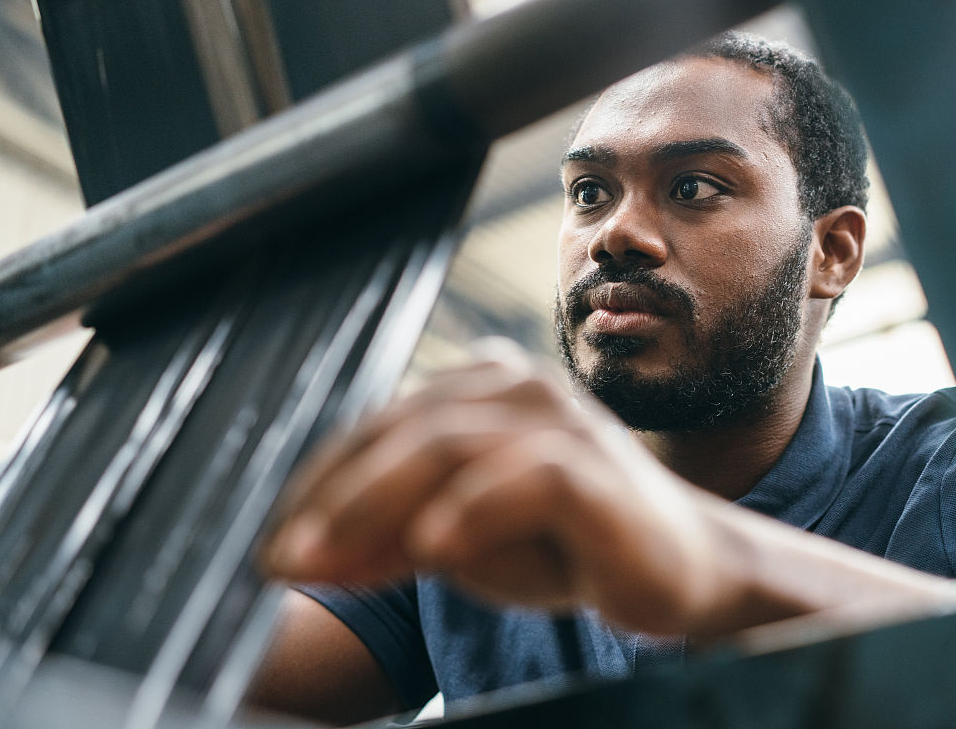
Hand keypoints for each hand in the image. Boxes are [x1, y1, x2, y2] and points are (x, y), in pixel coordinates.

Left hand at [261, 340, 743, 634]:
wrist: (680, 566)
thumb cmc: (570, 543)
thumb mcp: (466, 539)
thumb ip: (395, 535)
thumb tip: (310, 555)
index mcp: (482, 389)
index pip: (380, 428)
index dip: (320, 486)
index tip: (276, 547)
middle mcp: (517, 388)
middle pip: (401, 431)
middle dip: (331, 499)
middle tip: (281, 559)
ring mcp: (559, 421)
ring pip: (447, 444)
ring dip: (373, 506)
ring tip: (325, 560)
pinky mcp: (595, 466)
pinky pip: (524, 479)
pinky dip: (471, 511)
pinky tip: (429, 550)